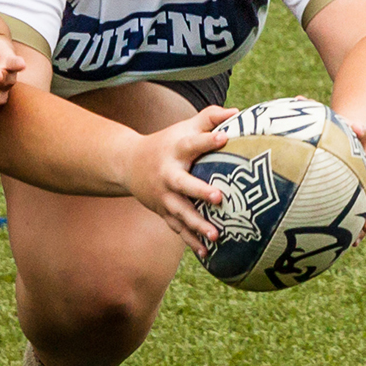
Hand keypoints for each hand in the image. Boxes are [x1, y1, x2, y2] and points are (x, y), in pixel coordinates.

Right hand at [129, 105, 238, 258]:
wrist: (127, 164)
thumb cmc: (166, 143)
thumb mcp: (183, 127)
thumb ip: (209, 118)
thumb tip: (237, 113)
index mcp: (175, 150)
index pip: (192, 143)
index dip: (207, 140)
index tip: (224, 137)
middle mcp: (168, 174)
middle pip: (183, 183)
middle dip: (199, 191)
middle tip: (218, 197)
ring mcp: (164, 196)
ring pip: (181, 212)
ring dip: (197, 225)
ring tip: (216, 235)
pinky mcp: (164, 211)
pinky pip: (178, 228)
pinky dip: (191, 241)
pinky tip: (208, 253)